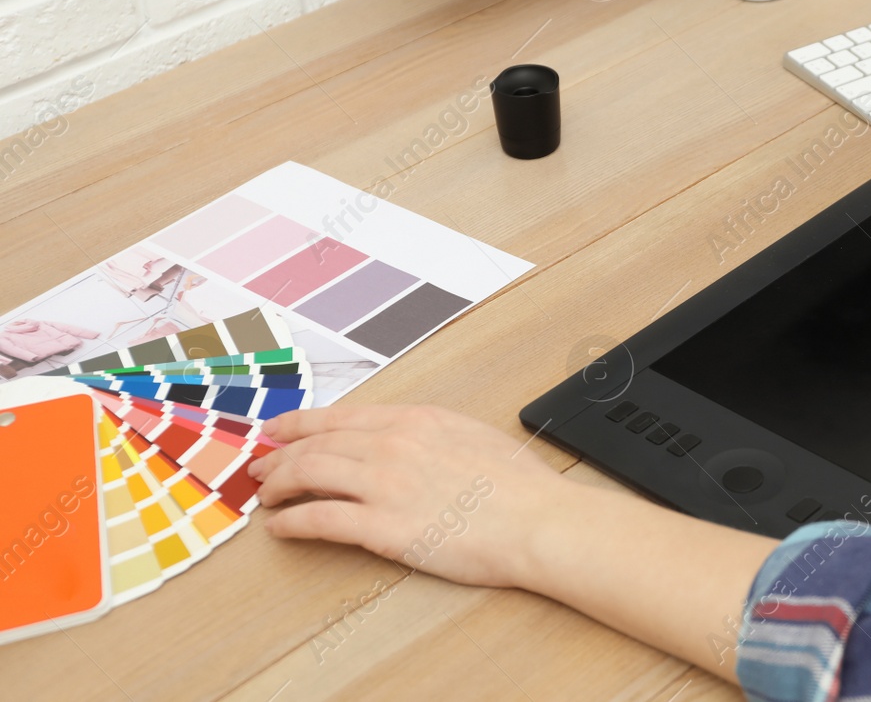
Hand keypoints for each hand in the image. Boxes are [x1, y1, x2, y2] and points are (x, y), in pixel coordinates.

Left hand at [250, 404, 558, 589]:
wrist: (536, 520)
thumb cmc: (518, 486)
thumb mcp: (471, 435)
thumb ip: (430, 433)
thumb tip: (405, 438)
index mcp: (415, 420)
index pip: (340, 416)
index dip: (300, 423)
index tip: (279, 428)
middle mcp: (392, 445)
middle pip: (314, 444)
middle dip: (278, 454)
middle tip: (260, 466)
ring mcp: (385, 485)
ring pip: (308, 474)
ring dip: (278, 484)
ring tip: (266, 497)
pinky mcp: (382, 528)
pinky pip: (320, 519)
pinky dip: (292, 522)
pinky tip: (281, 528)